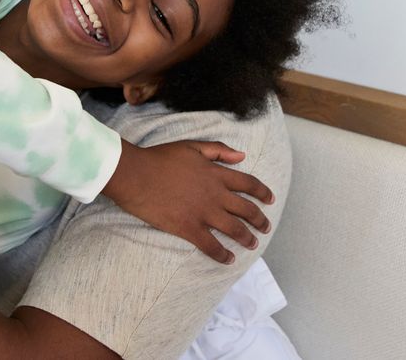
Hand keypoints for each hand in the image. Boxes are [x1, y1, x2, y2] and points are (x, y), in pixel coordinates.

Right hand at [104, 139, 274, 263]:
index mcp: (216, 174)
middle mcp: (215, 194)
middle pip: (246, 210)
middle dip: (260, 220)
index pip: (249, 184)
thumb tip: (241, 156)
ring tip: (253, 244)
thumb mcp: (191, 146)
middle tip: (265, 227)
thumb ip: (218, 150)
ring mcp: (203, 213)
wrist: (136, 175)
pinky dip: (222, 255)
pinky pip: (211, 246)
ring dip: (247, 238)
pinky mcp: (188, 228)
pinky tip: (229, 259)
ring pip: (234, 229)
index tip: (270, 200)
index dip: (262, 192)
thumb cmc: (160, 158)